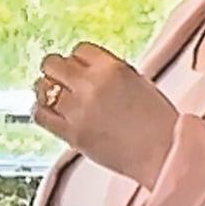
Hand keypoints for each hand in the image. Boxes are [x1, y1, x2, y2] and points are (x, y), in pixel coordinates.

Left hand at [34, 42, 178, 187]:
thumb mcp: (140, 84)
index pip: (80, 50)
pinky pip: (40, 115)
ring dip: (47, 91)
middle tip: (61, 81)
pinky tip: (50, 113)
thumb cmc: (159, 124)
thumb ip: (111, 74)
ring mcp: (78, 109)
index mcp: (113, 68)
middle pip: (53, 63)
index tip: (79, 68)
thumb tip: (88, 72)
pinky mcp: (71, 133)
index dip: (78, 60)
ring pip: (42, 88)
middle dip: (56, 70)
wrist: (164, 155)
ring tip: (55, 99)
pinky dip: (41, 111)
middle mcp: (92, 85)